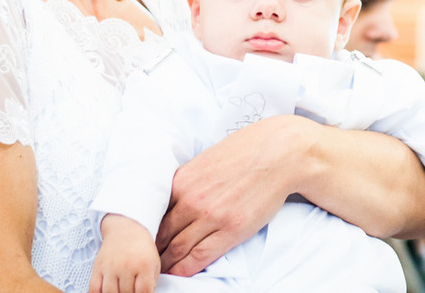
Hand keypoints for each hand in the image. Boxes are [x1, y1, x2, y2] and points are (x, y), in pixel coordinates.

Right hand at [90, 215, 159, 292]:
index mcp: (144, 265)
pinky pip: (94, 288)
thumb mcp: (153, 263)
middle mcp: (126, 266)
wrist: (126, 230)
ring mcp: (110, 267)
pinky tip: (105, 292)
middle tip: (131, 291)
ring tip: (121, 291)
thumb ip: (151, 282)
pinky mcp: (98, 267)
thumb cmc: (142, 249)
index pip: (144, 291)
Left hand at [157, 115, 311, 275]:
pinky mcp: (231, 229)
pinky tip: (179, 273)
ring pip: (177, 249)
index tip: (143, 242)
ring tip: (159, 272)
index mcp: (183, 181)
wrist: (280, 152)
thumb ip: (188, 181)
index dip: (146, 233)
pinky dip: (185, 268)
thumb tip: (174, 198)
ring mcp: (211, 216)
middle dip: (152, 251)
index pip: (154, 215)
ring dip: (166, 263)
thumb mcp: (208, 160)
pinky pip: (199, 256)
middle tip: (146, 261)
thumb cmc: (247, 152)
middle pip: (162, 235)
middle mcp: (192, 200)